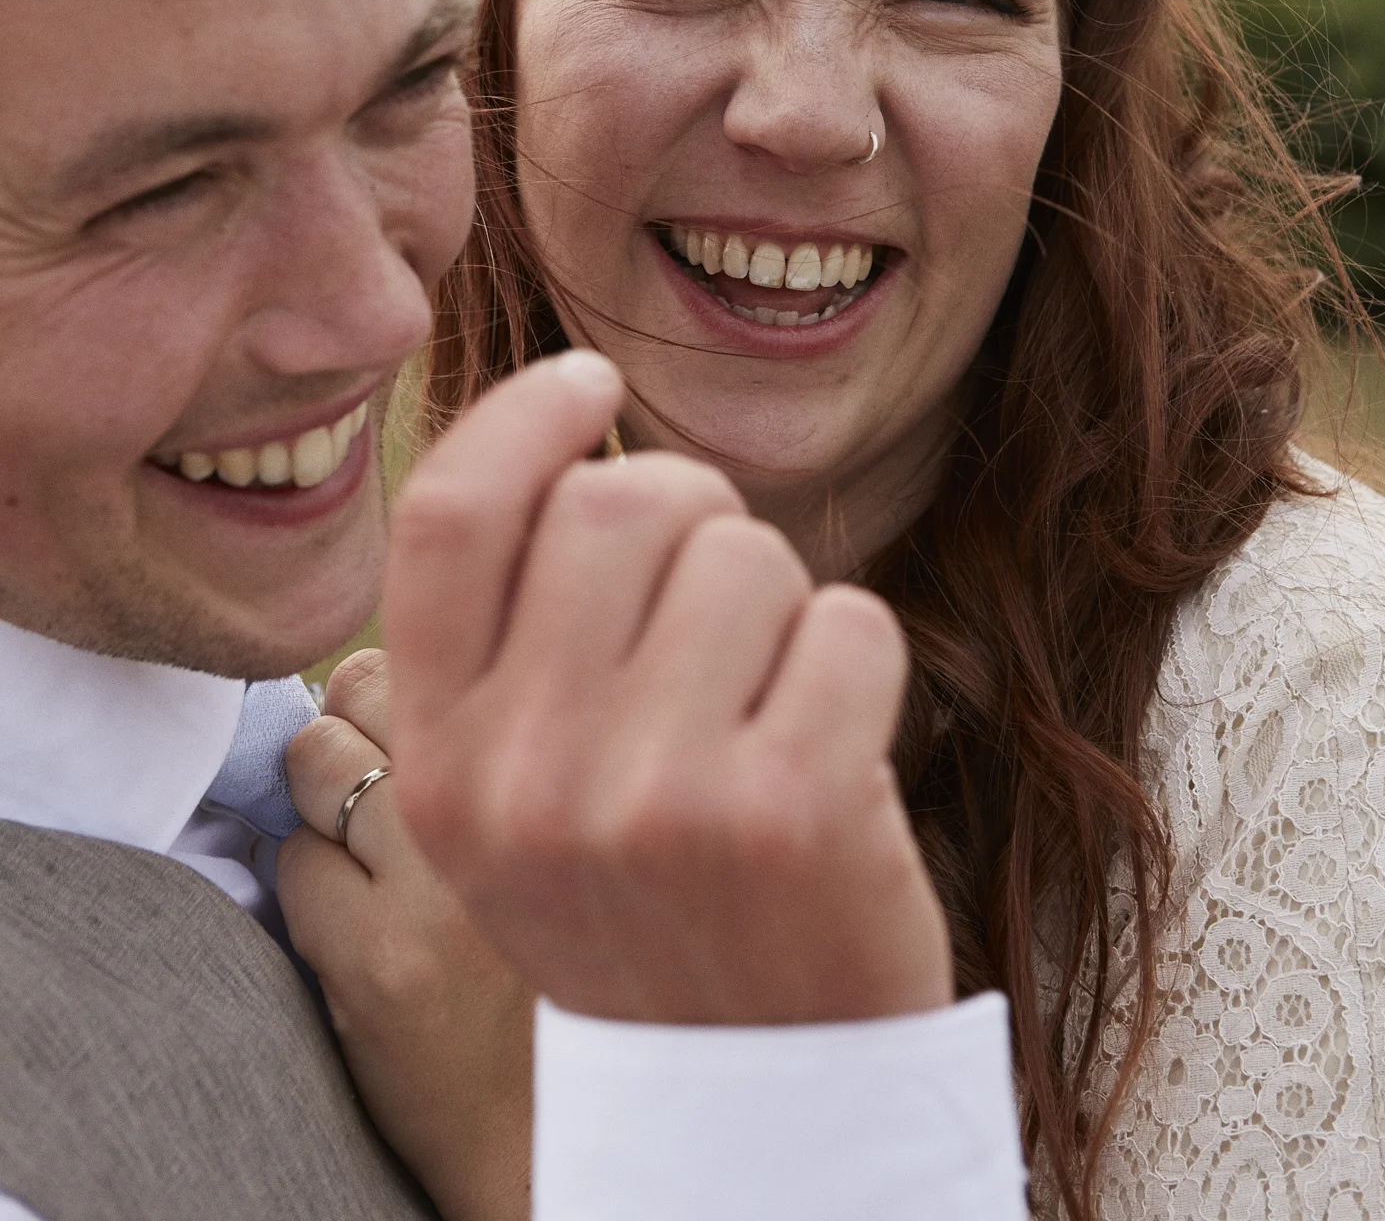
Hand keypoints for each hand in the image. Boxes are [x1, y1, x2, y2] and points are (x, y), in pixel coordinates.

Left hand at [278, 650, 532, 1220]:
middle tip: (373, 803)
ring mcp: (440, 885)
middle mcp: (511, 803)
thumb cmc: (540, 961)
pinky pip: (294, 865)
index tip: (405, 743)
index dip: (394, 693)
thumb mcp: (541, 822)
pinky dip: (305, 892)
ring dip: (317, 809)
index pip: (428, 652)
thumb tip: (350, 674)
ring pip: (315, 763)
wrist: (546, 1128)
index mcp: (559, 757)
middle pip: (360, 685)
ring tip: (366, 869)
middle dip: (345, 731)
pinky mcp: (379, 960)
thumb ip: (479, 737)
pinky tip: (357, 935)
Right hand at [385, 350, 953, 1026]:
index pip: (449, 515)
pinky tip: (831, 757)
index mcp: (438, 758)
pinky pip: (849, 619)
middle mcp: (525, 776)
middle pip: (622, 499)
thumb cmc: (647, 898)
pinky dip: (859, 664)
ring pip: (750, 551)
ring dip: (782, 609)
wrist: (757, 1091)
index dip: (523, 414)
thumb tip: (570, 415)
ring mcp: (654, 797)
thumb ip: (512, 629)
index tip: (592, 380)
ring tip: (764, 717)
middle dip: (698, 523)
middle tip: (715, 625)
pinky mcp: (789, 811)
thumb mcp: (515, 792)